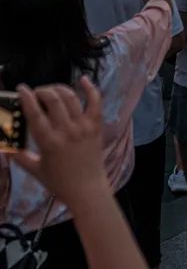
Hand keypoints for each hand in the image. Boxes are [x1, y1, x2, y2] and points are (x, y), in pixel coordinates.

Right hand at [12, 77, 107, 212]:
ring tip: (51, 90)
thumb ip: (19, 157)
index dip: (26, 98)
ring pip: (71, 97)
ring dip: (59, 89)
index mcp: (49, 143)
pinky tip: (84, 79)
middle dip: (42, 91)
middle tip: (36, 93)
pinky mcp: (96, 125)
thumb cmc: (59, 182)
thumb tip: (5, 146)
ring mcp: (83, 126)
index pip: (35, 114)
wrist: (87, 189)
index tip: (21, 89)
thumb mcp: (35, 171)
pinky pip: (95, 101)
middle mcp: (66, 131)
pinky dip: (90, 88)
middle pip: (53, 99)